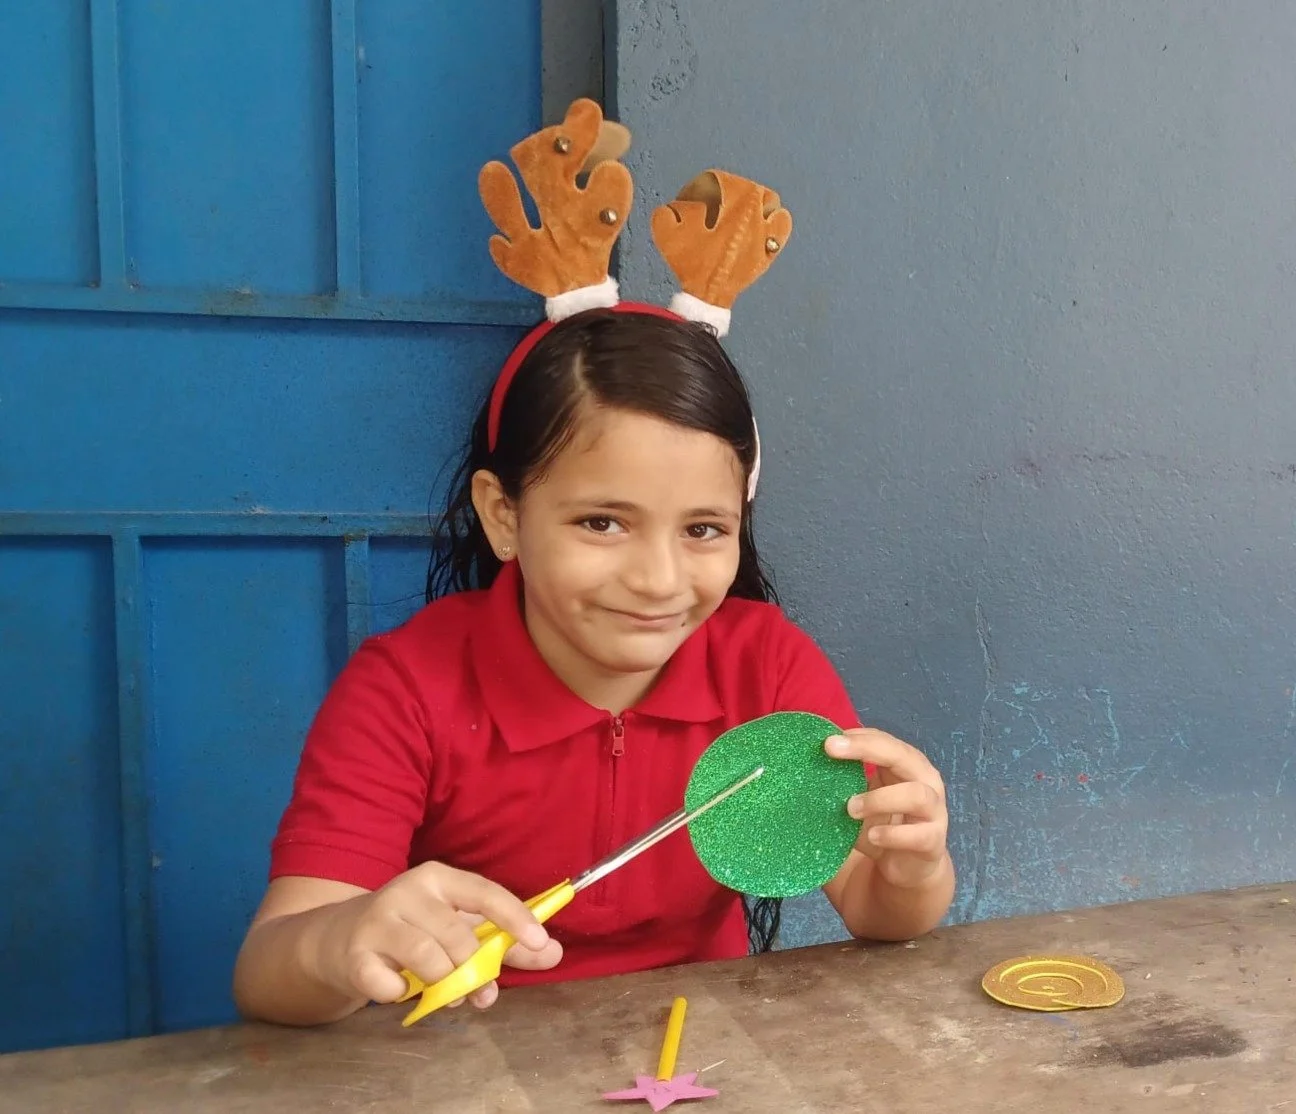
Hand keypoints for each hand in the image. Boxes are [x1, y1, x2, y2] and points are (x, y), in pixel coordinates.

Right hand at [313, 862, 562, 1009]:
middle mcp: (408, 892)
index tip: (541, 942)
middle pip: (458, 937)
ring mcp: (378, 921)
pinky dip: (402, 995)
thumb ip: (503, 942)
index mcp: (438, 878)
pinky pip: (390, 985)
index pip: (485, 892)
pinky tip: (399, 987)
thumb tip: (553, 952)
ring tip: (444, 992)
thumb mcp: (455, 927)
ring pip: (429, 960)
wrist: (336, 939)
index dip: (515, 917)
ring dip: (444, 986)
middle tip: (481, 991)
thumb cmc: (410, 931)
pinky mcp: (355, 955)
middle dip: (476, 971)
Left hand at [826, 729, 948, 889]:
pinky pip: (918, 835)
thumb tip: (808, 768)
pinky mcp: (933, 842)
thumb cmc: (884, 823)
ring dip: (879, 799)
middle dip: (868, 749)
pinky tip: (872, 837)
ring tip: (851, 808)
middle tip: (833, 750)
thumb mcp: (863, 799)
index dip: (860, 738)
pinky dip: (892, 834)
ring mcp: (933, 812)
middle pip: (904, 756)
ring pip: (916, 795)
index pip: (885, 741)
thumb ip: (847, 783)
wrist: (909, 867)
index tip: (829, 740)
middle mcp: (925, 782)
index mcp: (907, 765)